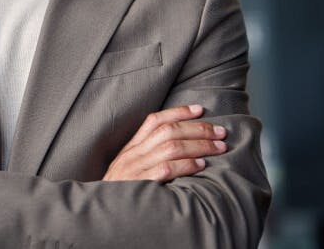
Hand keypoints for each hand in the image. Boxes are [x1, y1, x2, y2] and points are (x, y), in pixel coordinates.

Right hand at [102, 104, 227, 181]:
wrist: (103, 214)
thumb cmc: (121, 192)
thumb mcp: (130, 169)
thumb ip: (148, 156)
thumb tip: (180, 145)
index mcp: (131, 148)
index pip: (154, 121)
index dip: (178, 112)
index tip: (200, 110)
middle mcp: (132, 154)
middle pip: (168, 131)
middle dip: (198, 129)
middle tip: (220, 132)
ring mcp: (135, 168)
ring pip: (171, 147)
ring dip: (199, 145)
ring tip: (218, 147)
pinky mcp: (140, 184)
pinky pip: (166, 169)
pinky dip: (186, 165)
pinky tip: (201, 165)